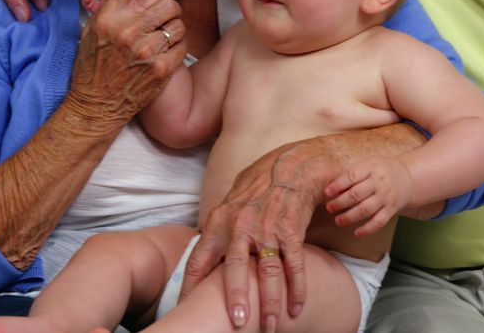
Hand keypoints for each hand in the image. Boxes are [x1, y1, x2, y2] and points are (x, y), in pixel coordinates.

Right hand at [66, 0, 186, 128]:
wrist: (96, 106)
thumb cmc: (92, 66)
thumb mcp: (91, 31)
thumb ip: (108, 6)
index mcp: (107, 18)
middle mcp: (127, 32)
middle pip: (167, 3)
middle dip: (169, 7)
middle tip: (166, 14)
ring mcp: (146, 51)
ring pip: (178, 25)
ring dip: (175, 28)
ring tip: (167, 34)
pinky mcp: (161, 69)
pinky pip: (182, 46)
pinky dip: (178, 47)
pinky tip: (168, 51)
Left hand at [179, 141, 327, 330]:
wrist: (288, 168)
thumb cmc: (254, 191)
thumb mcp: (227, 209)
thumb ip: (215, 236)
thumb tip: (202, 264)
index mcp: (218, 223)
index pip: (199, 260)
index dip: (191, 287)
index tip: (186, 309)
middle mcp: (240, 226)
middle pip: (235, 268)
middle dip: (236, 298)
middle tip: (236, 323)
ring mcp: (267, 229)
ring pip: (268, 271)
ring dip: (269, 302)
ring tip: (269, 326)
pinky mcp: (291, 231)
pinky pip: (294, 265)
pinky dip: (297, 289)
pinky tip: (296, 308)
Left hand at [325, 156, 415, 236]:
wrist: (408, 178)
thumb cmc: (381, 171)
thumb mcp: (369, 164)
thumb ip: (353, 174)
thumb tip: (331, 189)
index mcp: (371, 168)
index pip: (351, 176)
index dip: (337, 185)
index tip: (326, 192)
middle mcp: (379, 183)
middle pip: (356, 194)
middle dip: (340, 203)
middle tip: (329, 208)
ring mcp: (386, 197)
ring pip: (366, 210)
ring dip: (350, 217)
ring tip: (338, 221)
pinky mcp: (391, 210)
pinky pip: (379, 221)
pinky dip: (368, 229)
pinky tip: (357, 233)